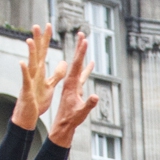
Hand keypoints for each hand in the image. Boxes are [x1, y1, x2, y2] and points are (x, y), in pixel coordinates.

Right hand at [9, 25, 60, 130]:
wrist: (28, 116)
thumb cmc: (38, 101)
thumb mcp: (50, 86)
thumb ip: (57, 75)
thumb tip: (65, 63)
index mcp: (40, 72)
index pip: (44, 52)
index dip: (46, 40)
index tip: (48, 25)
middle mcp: (34, 74)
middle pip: (37, 54)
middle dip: (38, 40)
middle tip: (37, 25)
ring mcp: (29, 81)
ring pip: (30, 64)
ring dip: (30, 53)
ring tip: (30, 40)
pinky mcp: (27, 91)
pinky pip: (25, 80)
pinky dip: (24, 72)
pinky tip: (22, 63)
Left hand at [48, 31, 99, 146]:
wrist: (63, 125)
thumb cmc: (70, 120)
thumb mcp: (80, 112)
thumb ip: (88, 104)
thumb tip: (96, 96)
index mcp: (70, 84)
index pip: (76, 65)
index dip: (81, 52)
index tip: (84, 40)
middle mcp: (71, 82)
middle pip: (76, 61)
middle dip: (79, 47)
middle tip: (82, 33)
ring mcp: (73, 85)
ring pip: (78, 66)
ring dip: (82, 54)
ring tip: (84, 42)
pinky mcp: (76, 89)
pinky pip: (82, 75)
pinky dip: (86, 68)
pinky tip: (91, 63)